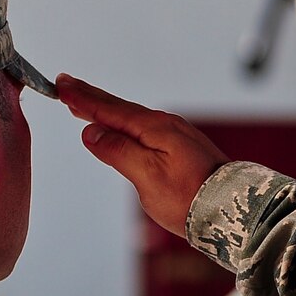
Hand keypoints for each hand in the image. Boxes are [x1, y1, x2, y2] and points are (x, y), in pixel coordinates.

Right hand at [56, 74, 229, 235]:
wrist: (235, 210)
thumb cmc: (192, 198)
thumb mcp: (148, 177)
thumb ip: (119, 152)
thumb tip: (91, 132)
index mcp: (155, 129)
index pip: (110, 110)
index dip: (83, 99)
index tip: (61, 85)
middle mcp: (166, 126)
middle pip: (120, 109)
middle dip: (91, 98)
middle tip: (66, 84)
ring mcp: (176, 136)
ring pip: (132, 118)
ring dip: (107, 110)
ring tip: (85, 103)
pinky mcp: (182, 148)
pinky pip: (144, 128)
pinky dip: (125, 123)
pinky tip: (121, 127)